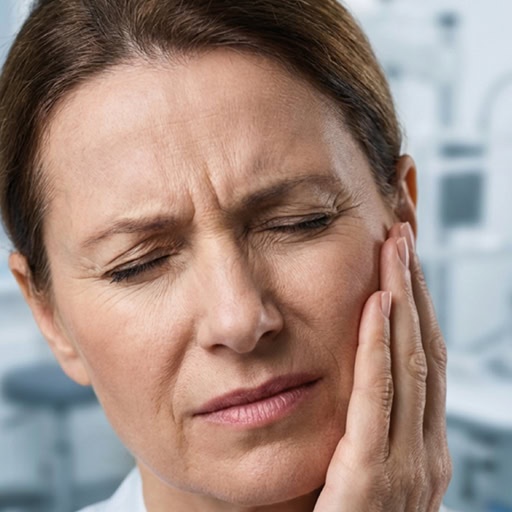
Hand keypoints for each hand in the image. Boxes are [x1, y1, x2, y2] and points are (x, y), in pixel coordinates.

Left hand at [314, 222, 452, 511]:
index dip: (415, 306)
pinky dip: (379, 347)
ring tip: (394, 249)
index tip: (401, 261)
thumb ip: (366, 432)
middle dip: (414, 288)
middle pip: (421, 351)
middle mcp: (423, 453)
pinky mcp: (370, 481)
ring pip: (408, 364)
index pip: (419, 360)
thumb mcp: (359, 475)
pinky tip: (377, 303)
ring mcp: (406, 468)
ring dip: (402, 301)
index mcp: (419, 449)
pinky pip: (377, 399)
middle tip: (403, 236)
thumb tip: (361, 380)